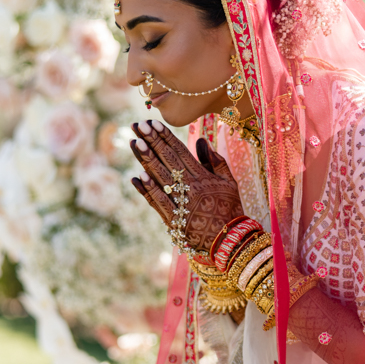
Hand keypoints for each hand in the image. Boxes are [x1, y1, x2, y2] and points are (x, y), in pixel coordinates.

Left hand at [129, 119, 242, 254]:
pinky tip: (136, 177)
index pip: (180, 151)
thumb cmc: (230, 209)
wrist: (230, 240)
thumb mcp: (229, 182)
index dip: (165, 136)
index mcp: (202, 176)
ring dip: (145, 160)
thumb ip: (216, 160)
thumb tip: (201, 141)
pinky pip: (158, 201)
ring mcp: (180, 203)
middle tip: (137, 126)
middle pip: (167, 160)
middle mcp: (190, 187)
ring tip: (134, 143)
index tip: (153, 123)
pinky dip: (147, 189)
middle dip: (151, 141)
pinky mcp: (173, 219)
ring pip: (159, 177)